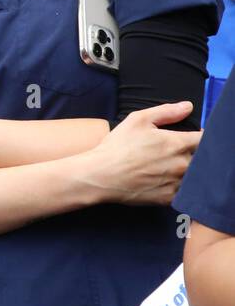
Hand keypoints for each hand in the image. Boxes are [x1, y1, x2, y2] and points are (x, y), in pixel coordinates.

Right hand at [83, 102, 200, 205]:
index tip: (192, 138)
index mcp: (177, 143)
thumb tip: (188, 107)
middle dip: (192, 154)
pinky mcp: (170, 198)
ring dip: (186, 171)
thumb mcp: (137, 120)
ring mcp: (177, 183)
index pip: (205, 139)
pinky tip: (161, 181)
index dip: (201, 137)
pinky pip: (182, 192)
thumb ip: (166, 112)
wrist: (101, 176)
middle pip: (201, 159)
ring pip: (193, 176)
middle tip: (174, 153)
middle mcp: (182, 164)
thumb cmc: (117, 147)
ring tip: (166, 168)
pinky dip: (177, 186)